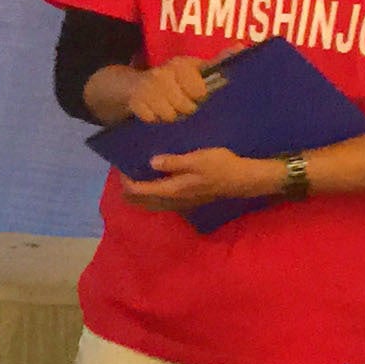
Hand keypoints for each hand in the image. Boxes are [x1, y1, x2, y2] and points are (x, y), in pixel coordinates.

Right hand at [124, 57, 214, 124]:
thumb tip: (241, 46)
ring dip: (169, 115)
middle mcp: (163, 73)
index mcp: (180, 64)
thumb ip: (219, 59)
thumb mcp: (194, 68)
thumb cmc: (174, 79)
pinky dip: (154, 118)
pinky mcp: (135, 101)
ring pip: (169, 115)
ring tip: (167, 107)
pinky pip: (152, 119)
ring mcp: (147, 88)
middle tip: (180, 102)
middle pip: (185, 106)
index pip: (199, 91)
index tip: (195, 94)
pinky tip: (153, 110)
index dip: (199, 96)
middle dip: (184, 108)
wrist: (135, 84)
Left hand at [124, 148, 276, 211]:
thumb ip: (173, 162)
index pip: (139, 191)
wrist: (243, 180)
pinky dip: (150, 196)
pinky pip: (160, 203)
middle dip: (128, 190)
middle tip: (124, 173)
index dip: (126, 180)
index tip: (121, 166)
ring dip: (139, 194)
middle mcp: (173, 201)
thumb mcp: (197, 159)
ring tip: (134, 178)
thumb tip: (151, 163)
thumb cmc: (221, 166)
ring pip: (150, 204)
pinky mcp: (187, 202)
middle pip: (141, 201)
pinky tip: (153, 184)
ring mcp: (180, 204)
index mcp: (172, 190)